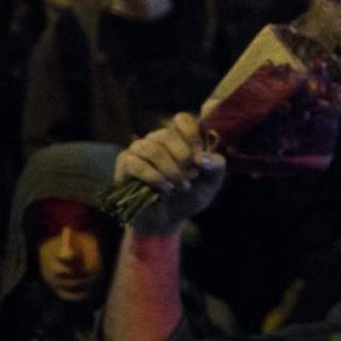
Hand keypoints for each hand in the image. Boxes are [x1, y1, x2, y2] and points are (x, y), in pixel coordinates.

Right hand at [115, 113, 225, 234]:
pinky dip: (155, 178)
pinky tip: (165, 189)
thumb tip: (200, 157)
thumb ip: (215, 165)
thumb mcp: (212, 182)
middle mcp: (158, 139)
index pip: (182, 119)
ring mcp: (139, 149)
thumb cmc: (190, 196)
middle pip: (167, 134)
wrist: (168, 220)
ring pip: (153, 150)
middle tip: (191, 176)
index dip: (193, 136)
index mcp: (179, 138)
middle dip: (183, 158)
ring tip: (181, 186)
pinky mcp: (125, 163)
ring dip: (171, 171)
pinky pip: (137, 164)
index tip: (200, 158)